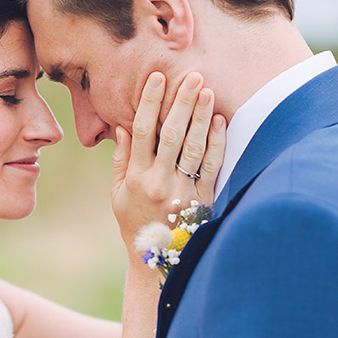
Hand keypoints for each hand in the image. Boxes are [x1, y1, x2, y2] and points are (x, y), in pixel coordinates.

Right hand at [111, 71, 225, 252]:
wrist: (157, 261)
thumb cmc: (135, 223)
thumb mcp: (118, 195)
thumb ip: (120, 161)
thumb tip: (123, 128)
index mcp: (135, 178)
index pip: (142, 131)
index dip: (149, 102)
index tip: (157, 78)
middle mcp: (159, 182)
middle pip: (172, 133)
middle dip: (182, 102)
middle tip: (193, 76)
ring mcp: (182, 191)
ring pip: (194, 146)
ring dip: (202, 116)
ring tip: (207, 91)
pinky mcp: (203, 199)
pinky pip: (212, 165)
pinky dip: (217, 141)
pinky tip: (219, 121)